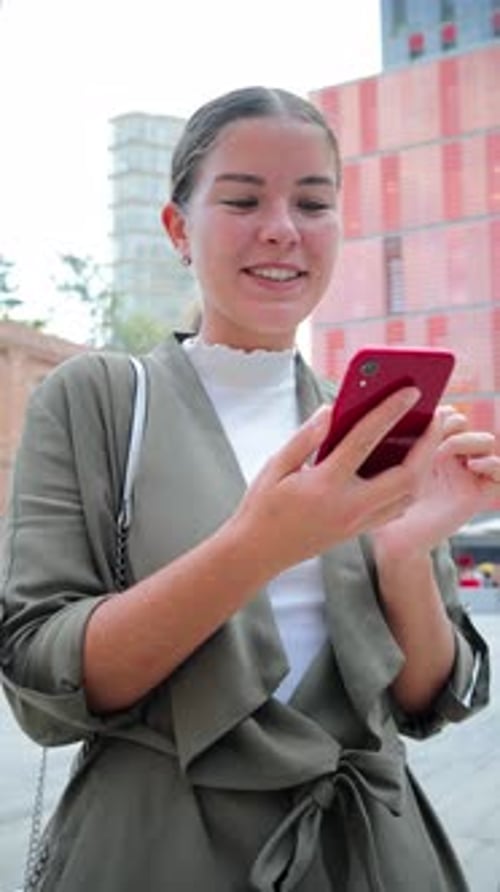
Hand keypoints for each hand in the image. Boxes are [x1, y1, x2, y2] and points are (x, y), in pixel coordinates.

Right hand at [232, 387, 422, 575]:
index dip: (390, 412)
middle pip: (406, 475)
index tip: (410, 392)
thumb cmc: (263, 506)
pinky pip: (398, 507)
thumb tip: (332, 411)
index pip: (365, 440)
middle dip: (428, 445)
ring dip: (424, 466)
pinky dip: (411, 485)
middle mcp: (348, 505)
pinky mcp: (359, 531)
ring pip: (409, 495)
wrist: (259, 552)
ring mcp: (358, 522)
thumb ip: (306, 437)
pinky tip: (409, 466)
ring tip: (427, 439)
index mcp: (324, 484)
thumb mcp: (276, 466)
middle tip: (436, 418)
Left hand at [372, 406, 499, 560]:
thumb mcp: (384, 466)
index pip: (446, 413)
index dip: (440, 409)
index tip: (425, 413)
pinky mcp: (476, 494)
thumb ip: (386, 441)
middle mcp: (450, 457)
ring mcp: (465, 474)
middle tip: (434, 430)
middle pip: (464, 422)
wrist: (394, 539)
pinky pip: (498, 472)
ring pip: (485, 440)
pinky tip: (471, 466)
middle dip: (451, 421)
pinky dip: (491, 464)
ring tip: (445, 449)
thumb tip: (372, 409)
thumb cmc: (382, 503)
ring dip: (468, 439)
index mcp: (429, 445)